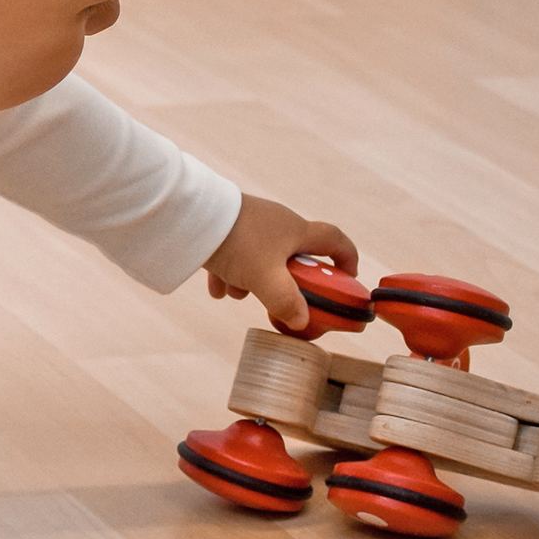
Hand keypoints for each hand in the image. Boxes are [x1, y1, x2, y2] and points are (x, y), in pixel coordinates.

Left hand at [204, 193, 358, 331]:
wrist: (191, 216)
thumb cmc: (239, 244)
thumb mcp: (266, 279)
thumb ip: (286, 302)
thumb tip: (302, 321)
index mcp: (296, 231)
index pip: (334, 240)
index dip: (346, 259)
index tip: (346, 279)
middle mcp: (276, 224)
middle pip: (291, 258)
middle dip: (283, 282)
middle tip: (275, 298)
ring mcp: (249, 225)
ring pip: (259, 260)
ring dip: (249, 281)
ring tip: (234, 291)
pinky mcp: (225, 228)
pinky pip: (233, 256)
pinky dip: (227, 274)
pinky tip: (216, 289)